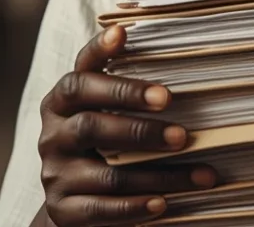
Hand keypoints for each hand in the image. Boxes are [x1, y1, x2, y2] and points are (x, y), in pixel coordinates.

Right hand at [37, 26, 216, 226]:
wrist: (76, 199)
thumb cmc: (107, 142)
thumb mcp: (111, 110)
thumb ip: (126, 83)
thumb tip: (153, 43)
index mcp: (63, 102)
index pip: (79, 76)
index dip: (106, 64)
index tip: (130, 44)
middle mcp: (53, 135)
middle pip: (91, 125)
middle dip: (140, 128)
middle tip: (183, 134)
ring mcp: (54, 173)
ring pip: (107, 173)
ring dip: (158, 174)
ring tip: (200, 174)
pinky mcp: (61, 209)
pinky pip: (99, 209)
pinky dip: (134, 207)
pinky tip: (164, 203)